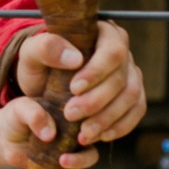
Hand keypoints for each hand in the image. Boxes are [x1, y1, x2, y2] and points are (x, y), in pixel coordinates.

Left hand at [0, 96, 97, 168]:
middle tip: (77, 142)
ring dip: (81, 161)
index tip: (82, 124)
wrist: (3, 138)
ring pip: (89, 156)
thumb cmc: (15, 118)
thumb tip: (50, 134)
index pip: (90, 110)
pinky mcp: (63, 167)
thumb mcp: (20, 109)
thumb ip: (34, 114)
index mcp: (71, 109)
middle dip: (89, 141)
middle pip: (95, 135)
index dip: (93, 117)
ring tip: (63, 162)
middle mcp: (76, 129)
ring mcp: (72, 149)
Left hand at [14, 20, 146, 148]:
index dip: (97, 72)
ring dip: (107, 118)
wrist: (45, 84)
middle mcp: (122, 50)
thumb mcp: (32, 54)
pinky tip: (101, 136)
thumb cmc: (40, 65)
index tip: (73, 89)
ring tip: (83, 133)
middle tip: (71, 114)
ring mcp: (131, 73)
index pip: (112, 50)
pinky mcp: (134, 95)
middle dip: (97, 100)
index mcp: (103, 32)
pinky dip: (120, 126)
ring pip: (131, 96)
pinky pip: (137, 111)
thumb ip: (45, 48)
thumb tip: (74, 58)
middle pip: (121, 77)